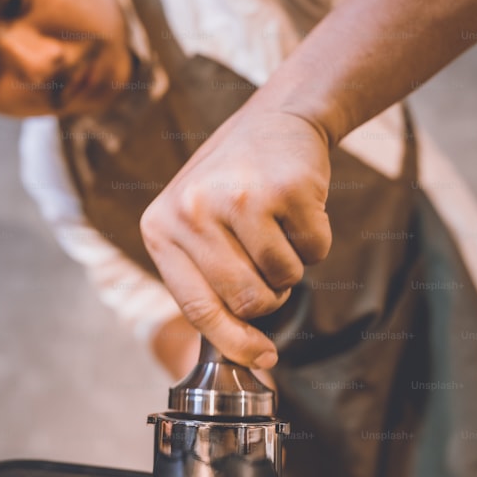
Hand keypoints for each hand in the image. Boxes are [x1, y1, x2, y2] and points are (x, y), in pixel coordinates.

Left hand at [140, 109, 331, 368]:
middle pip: (247, 301)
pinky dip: (315, 240)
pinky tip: (298, 207)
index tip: (262, 358)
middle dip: (269, 296)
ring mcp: (240, 198)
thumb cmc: (234, 183)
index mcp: (160, 227)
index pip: (197, 308)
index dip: (234, 343)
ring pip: (283, 280)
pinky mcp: (286, 190)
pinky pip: (314, 253)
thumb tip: (245, 351)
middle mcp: (193, 211)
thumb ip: (205, 279)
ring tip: (278, 227)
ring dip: (291, 265)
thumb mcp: (196, 223)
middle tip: (269, 265)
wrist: (276, 119)